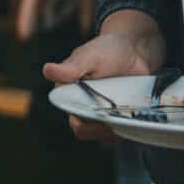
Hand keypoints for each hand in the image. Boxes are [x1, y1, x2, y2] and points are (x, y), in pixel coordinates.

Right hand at [43, 24, 163, 141]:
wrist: (135, 48)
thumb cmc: (107, 49)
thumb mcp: (89, 57)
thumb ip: (70, 68)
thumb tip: (47, 70)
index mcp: (70, 95)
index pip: (74, 121)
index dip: (85, 126)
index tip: (101, 120)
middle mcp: (84, 107)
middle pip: (90, 132)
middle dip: (103, 131)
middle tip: (118, 121)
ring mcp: (104, 112)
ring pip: (106, 135)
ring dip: (117, 131)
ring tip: (129, 118)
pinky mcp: (120, 115)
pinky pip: (122, 131)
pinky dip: (129, 129)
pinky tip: (136, 118)